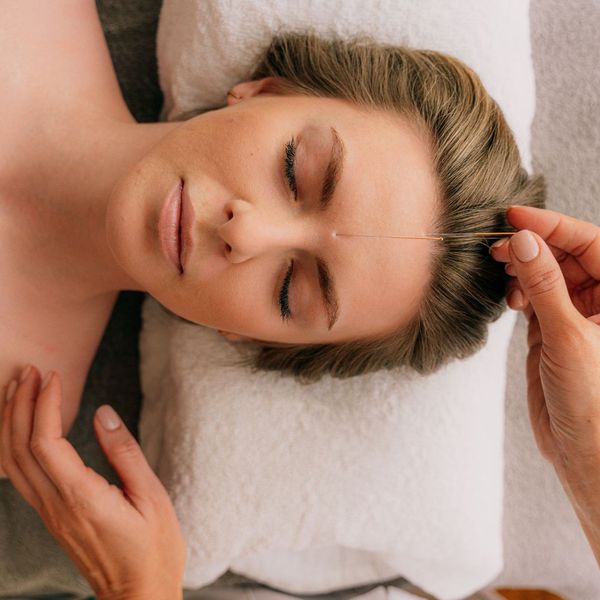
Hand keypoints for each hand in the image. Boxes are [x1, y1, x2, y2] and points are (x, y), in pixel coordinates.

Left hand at [1, 365, 186, 599]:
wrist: (139, 595)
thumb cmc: (153, 548)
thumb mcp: (151, 496)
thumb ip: (124, 452)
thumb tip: (102, 413)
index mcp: (81, 497)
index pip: (45, 443)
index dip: (44, 405)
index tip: (53, 376)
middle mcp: (55, 505)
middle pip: (18, 449)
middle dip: (18, 404)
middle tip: (29, 370)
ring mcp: (49, 514)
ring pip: (12, 463)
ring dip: (11, 421)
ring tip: (18, 389)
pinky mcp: (51, 517)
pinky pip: (20, 475)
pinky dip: (14, 444)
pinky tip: (21, 428)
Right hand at [490, 205, 599, 467]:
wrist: (583, 450)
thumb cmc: (594, 399)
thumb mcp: (567, 334)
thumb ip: (544, 285)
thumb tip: (524, 242)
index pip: (591, 243)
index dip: (554, 226)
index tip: (517, 217)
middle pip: (566, 255)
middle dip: (533, 246)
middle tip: (501, 245)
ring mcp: (574, 315)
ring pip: (546, 274)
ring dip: (522, 268)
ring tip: (501, 270)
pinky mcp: (551, 330)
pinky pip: (533, 296)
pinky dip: (517, 290)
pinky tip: (508, 296)